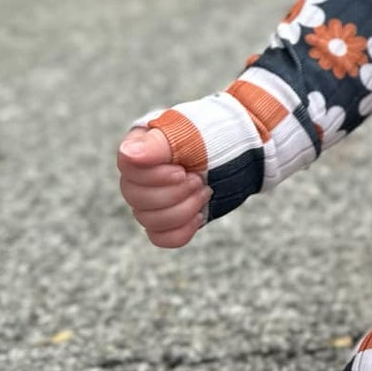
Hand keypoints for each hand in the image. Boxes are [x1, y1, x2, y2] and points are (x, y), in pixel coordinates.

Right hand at [116, 125, 209, 248]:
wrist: (243, 149)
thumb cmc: (215, 134)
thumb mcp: (188, 133)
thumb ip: (157, 144)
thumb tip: (128, 154)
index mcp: (140, 146)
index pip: (128, 168)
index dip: (155, 176)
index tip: (182, 170)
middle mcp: (139, 174)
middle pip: (135, 197)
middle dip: (173, 193)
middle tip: (198, 181)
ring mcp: (152, 198)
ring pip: (148, 220)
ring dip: (182, 209)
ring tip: (204, 192)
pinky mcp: (168, 218)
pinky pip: (161, 237)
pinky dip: (181, 230)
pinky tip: (199, 215)